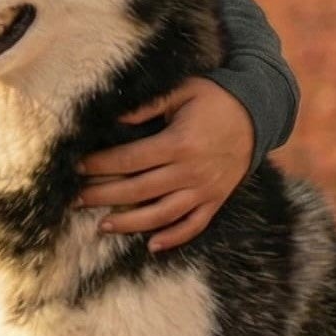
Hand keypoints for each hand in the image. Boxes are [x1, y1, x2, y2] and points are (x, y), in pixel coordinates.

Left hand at [74, 77, 253, 252]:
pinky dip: (173, 238)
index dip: (101, 164)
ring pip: (162, 214)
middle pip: (139, 190)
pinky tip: (151, 246)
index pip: (130, 160)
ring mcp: (205, 190)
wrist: (259, 113)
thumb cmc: (215, 97)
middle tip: (76, 199)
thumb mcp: (183, 90)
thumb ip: (149, 104)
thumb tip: (115, 118)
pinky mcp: (216, 200)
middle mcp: (191, 171)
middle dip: (104, 195)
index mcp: (179, 143)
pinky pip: (194, 225)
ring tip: (102, 226)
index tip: (78, 166)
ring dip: (130, 224)